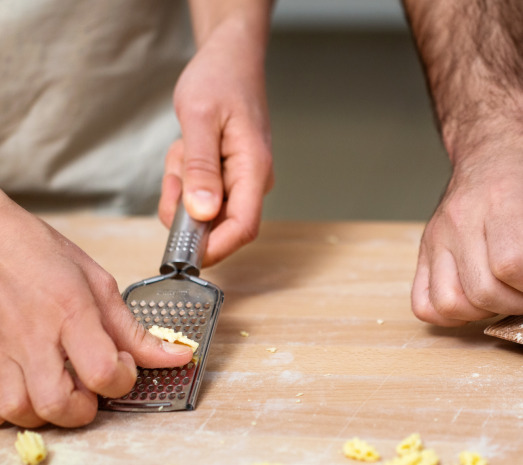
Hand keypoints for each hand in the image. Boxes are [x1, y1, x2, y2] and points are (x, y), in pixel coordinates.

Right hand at [0, 195, 192, 427]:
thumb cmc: (41, 255)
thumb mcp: (98, 283)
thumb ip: (133, 329)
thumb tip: (174, 356)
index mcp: (71, 313)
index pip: (101, 371)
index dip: (121, 379)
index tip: (123, 364)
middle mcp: (33, 336)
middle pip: (56, 404)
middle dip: (84, 410)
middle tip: (91, 389)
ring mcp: (2, 349)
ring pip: (17, 411)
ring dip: (46, 412)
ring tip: (60, 389)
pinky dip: (14, 407)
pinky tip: (31, 388)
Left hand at [159, 14, 273, 266]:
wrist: (231, 59)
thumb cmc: (221, 79)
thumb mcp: (200, 118)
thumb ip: (200, 169)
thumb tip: (203, 213)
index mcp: (253, 169)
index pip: (242, 227)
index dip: (213, 248)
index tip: (180, 253)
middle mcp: (253, 181)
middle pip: (217, 223)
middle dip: (185, 205)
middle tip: (175, 169)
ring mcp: (243, 181)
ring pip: (204, 208)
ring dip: (181, 186)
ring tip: (183, 148)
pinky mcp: (231, 178)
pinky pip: (201, 194)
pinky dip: (184, 177)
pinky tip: (187, 149)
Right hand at [411, 125, 522, 325]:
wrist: (495, 146)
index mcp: (501, 205)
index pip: (510, 265)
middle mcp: (460, 222)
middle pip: (482, 291)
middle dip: (518, 302)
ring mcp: (437, 238)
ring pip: (450, 303)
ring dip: (483, 311)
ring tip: (503, 290)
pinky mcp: (425, 251)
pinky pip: (425, 303)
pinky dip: (450, 312)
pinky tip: (474, 297)